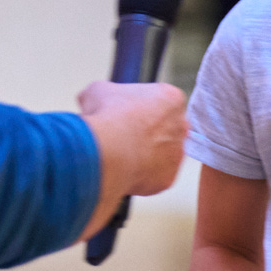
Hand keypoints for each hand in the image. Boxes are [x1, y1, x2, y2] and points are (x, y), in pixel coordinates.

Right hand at [78, 81, 187, 236]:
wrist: (106, 152)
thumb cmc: (106, 117)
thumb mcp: (97, 92)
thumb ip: (103, 94)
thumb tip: (90, 100)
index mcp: (170, 99)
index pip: (161, 102)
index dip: (140, 109)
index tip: (124, 114)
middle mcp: (180, 126)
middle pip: (166, 129)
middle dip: (147, 133)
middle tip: (123, 136)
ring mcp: (176, 154)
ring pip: (162, 155)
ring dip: (145, 155)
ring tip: (120, 155)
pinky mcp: (168, 178)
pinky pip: (154, 177)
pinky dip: (140, 175)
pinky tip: (123, 170)